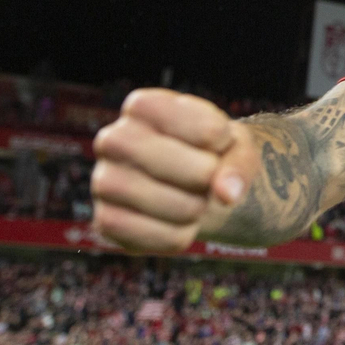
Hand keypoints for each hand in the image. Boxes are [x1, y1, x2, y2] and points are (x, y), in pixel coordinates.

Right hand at [91, 89, 255, 252]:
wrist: (186, 182)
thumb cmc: (210, 152)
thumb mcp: (235, 144)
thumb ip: (240, 163)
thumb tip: (226, 195)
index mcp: (142, 106)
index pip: (209, 131)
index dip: (225, 143)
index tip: (214, 140)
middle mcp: (113, 139)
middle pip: (196, 172)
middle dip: (213, 180)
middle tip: (203, 175)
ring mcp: (104, 182)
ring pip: (181, 208)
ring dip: (199, 209)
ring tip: (188, 195)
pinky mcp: (106, 221)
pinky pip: (165, 238)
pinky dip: (184, 234)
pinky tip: (174, 220)